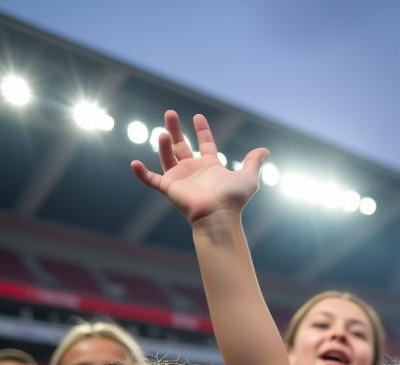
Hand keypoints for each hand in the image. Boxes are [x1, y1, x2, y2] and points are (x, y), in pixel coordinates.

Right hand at [131, 110, 267, 224]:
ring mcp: (180, 179)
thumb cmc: (233, 199)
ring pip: (167, 157)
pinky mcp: (169, 188)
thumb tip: (265, 150)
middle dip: (176, 129)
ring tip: (164, 133)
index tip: (198, 117)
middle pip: (182, 146)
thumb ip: (253, 162)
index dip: (202, 131)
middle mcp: (194, 171)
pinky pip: (151, 180)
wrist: (218, 215)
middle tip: (170, 113)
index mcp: (211, 167)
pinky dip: (142, 173)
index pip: (206, 145)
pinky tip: (134, 163)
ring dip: (164, 145)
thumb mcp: (248, 177)